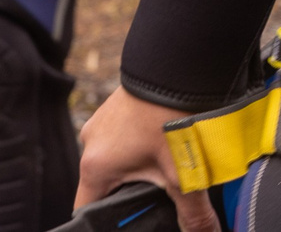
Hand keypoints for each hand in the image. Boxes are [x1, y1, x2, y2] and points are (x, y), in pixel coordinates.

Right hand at [77, 87, 216, 231]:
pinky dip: (143, 147)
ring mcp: (103, 122)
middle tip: (159, 200)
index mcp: (95, 166)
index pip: (87, 210)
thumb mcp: (183, 174)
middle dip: (131, 197)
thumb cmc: (171, 116)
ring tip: (169, 168)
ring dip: (140, 170)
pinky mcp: (118, 108)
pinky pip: (124, 139)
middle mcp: (92, 143)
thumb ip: (192, 214)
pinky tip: (168, 145)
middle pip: (105, 186)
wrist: (178, 64)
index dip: (106, 224)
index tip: (126, 226)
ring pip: (117, 161)